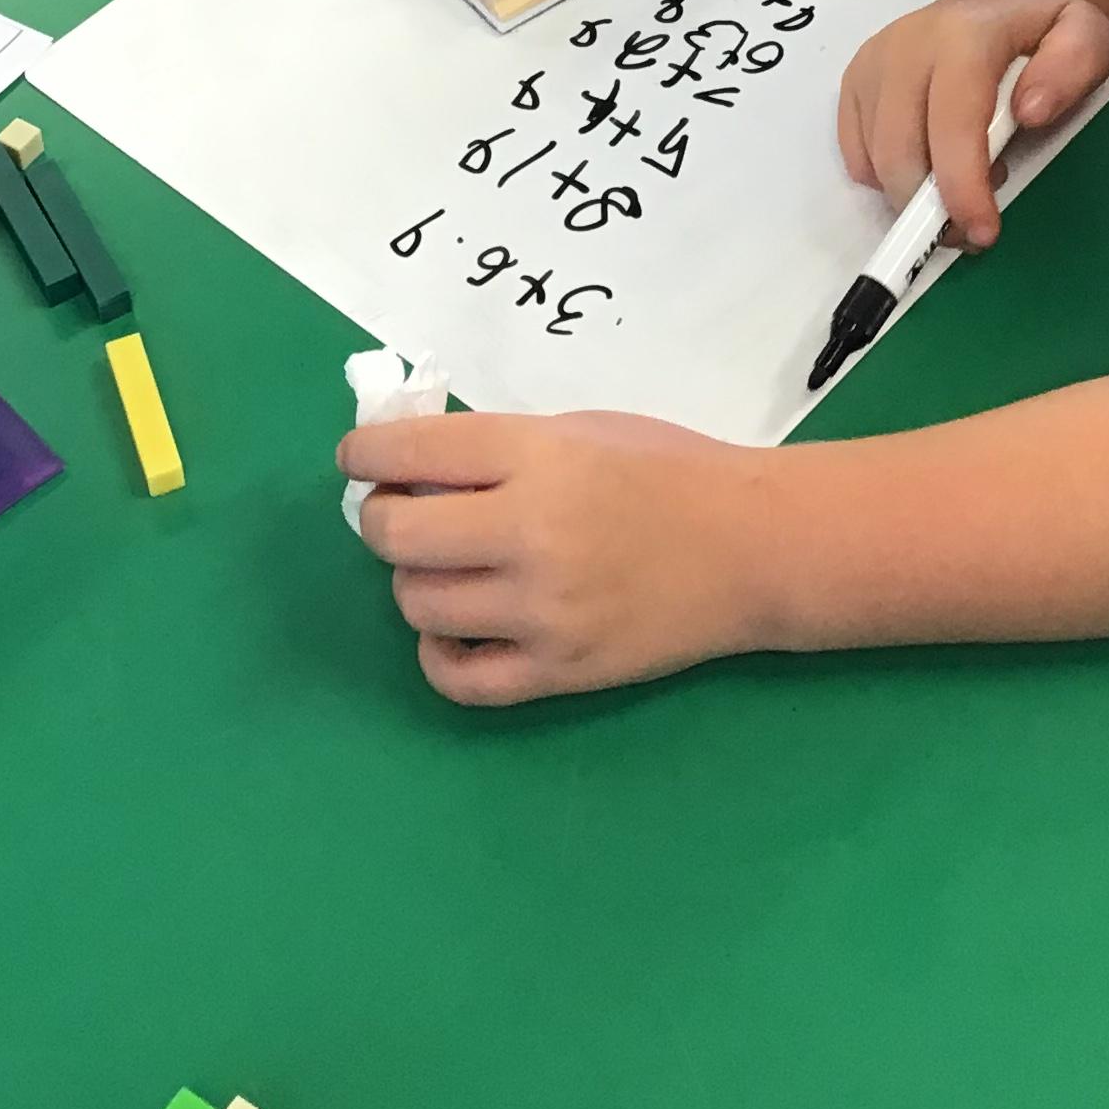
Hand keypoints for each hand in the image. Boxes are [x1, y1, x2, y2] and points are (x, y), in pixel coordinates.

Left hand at [342, 408, 779, 704]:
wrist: (751, 547)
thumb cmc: (667, 469)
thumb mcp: (579, 430)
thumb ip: (500, 447)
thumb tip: (413, 465)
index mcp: (537, 457)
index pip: (411, 453)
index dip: (364, 453)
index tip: (357, 458)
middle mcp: (530, 533)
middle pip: (396, 537)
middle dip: (380, 520)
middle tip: (399, 513)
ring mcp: (542, 611)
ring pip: (418, 605)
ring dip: (416, 581)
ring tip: (447, 566)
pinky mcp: (559, 672)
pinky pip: (458, 678)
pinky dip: (439, 653)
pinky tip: (457, 628)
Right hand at [838, 0, 1108, 249]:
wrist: (1001, 1)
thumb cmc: (1045, 31)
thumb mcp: (1086, 37)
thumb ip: (1071, 68)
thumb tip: (1030, 111)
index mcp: (965, 34)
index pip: (952, 121)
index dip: (962, 185)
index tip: (984, 231)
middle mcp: (907, 45)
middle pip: (900, 150)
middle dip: (933, 209)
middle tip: (975, 226)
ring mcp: (873, 63)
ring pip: (875, 160)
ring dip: (914, 198)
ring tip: (961, 183)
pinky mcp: (855, 82)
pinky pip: (857, 155)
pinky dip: (888, 181)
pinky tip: (928, 165)